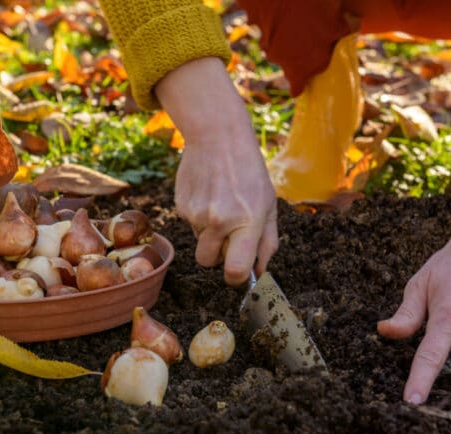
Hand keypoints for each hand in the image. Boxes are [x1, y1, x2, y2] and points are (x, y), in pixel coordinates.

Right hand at [156, 58, 278, 285]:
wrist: (217, 137)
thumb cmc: (249, 172)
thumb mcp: (269, 204)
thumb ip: (267, 242)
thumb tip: (259, 273)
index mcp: (247, 221)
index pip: (235, 271)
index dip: (236, 278)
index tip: (239, 272)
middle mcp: (219, 221)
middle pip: (208, 262)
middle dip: (218, 255)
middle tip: (230, 234)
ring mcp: (197, 214)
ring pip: (199, 242)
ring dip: (210, 233)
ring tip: (220, 203)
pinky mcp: (181, 206)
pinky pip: (191, 225)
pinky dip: (199, 216)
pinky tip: (209, 193)